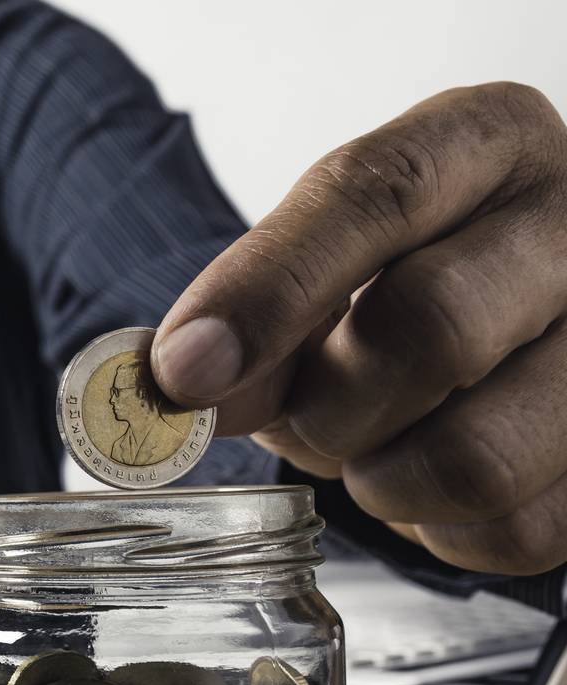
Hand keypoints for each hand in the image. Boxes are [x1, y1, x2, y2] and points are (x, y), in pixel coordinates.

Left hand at [152, 83, 566, 575]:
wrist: (512, 334)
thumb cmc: (405, 285)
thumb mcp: (328, 269)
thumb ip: (259, 313)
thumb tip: (184, 384)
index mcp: (491, 141)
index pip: (377, 196)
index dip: (267, 293)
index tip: (185, 371)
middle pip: (433, 327)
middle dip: (328, 403)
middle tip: (305, 418)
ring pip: (474, 456)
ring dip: (381, 479)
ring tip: (374, 449)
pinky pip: (508, 531)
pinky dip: (436, 529)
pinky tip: (432, 481)